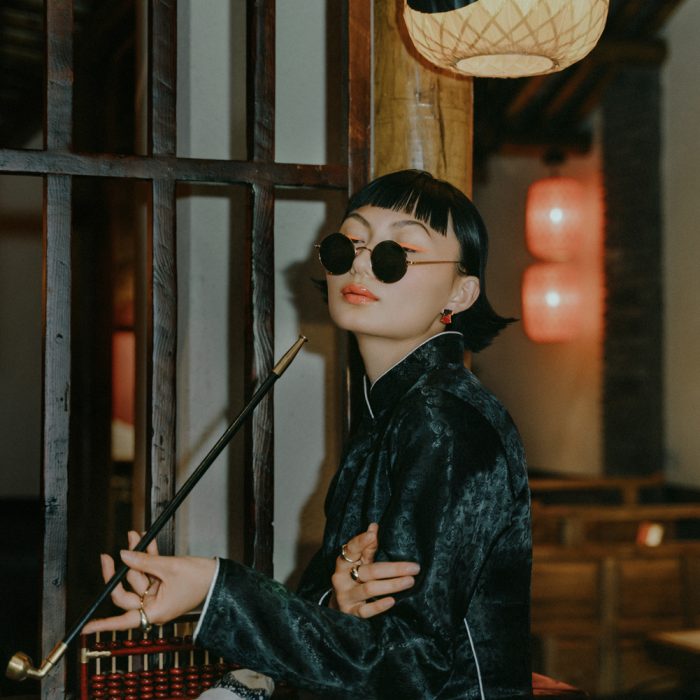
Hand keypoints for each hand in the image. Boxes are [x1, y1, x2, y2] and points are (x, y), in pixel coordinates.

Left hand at [83, 530, 216, 633]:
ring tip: (133, 536)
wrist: (219, 575)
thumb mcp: (169, 567)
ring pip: (138, 577)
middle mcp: (154, 606)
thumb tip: (123, 555)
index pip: (123, 620)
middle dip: (119, 573)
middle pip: (127, 593)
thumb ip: (143, 562)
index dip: (103, 624)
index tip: (85, 628)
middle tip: (108, 556)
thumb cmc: (200, 579)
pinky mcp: (165, 583)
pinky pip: (150, 571)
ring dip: (135, 557)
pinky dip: (146, 557)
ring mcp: (158, 595)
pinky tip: (140, 541)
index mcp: (155, 612)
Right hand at [330, 523, 419, 618]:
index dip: (360, 542)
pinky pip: (365, 611)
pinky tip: (392, 601)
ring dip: (391, 585)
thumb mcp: (359, 562)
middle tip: (414, 567)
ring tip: (410, 581)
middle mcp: (342, 578)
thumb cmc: (353, 577)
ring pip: (369, 589)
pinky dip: (378, 606)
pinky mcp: (350, 613)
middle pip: (369, 571)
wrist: (338, 606)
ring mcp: (345, 596)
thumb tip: (373, 526)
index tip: (372, 535)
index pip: (351, 549)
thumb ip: (367, 547)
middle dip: (393, 569)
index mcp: (343, 562)